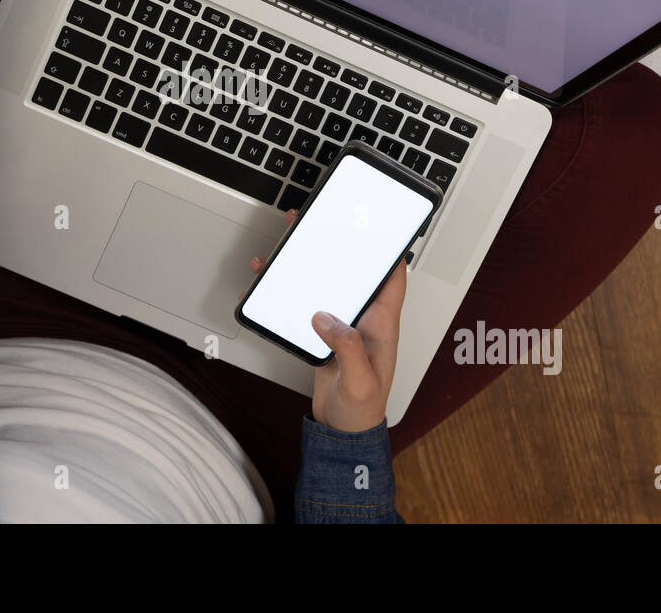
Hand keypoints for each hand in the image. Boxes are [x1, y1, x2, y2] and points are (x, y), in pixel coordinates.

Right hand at [241, 209, 407, 432]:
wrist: (341, 433)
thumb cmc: (363, 411)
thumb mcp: (361, 380)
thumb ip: (348, 348)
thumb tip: (326, 317)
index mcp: (382, 327)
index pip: (392, 283)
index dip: (389, 255)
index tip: (376, 230)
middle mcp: (362, 321)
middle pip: (353, 276)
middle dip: (338, 249)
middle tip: (319, 226)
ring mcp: (341, 326)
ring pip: (325, 287)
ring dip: (306, 268)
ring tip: (286, 247)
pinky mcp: (321, 335)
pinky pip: (304, 307)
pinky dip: (286, 295)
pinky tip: (268, 287)